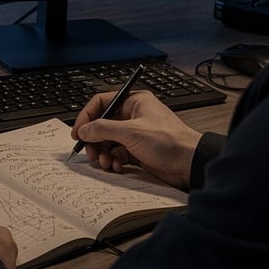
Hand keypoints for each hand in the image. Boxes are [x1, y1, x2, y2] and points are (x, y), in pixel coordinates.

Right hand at [70, 89, 200, 189]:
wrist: (190, 164)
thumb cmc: (170, 142)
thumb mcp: (132, 132)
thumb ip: (103, 129)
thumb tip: (84, 130)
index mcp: (134, 102)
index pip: (101, 103)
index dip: (86, 117)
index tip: (78, 132)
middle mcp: (133, 116)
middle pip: (102, 125)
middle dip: (94, 140)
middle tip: (90, 152)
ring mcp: (135, 134)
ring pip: (108, 141)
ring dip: (103, 153)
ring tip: (105, 162)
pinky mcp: (138, 150)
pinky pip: (117, 154)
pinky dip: (114, 161)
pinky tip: (117, 166)